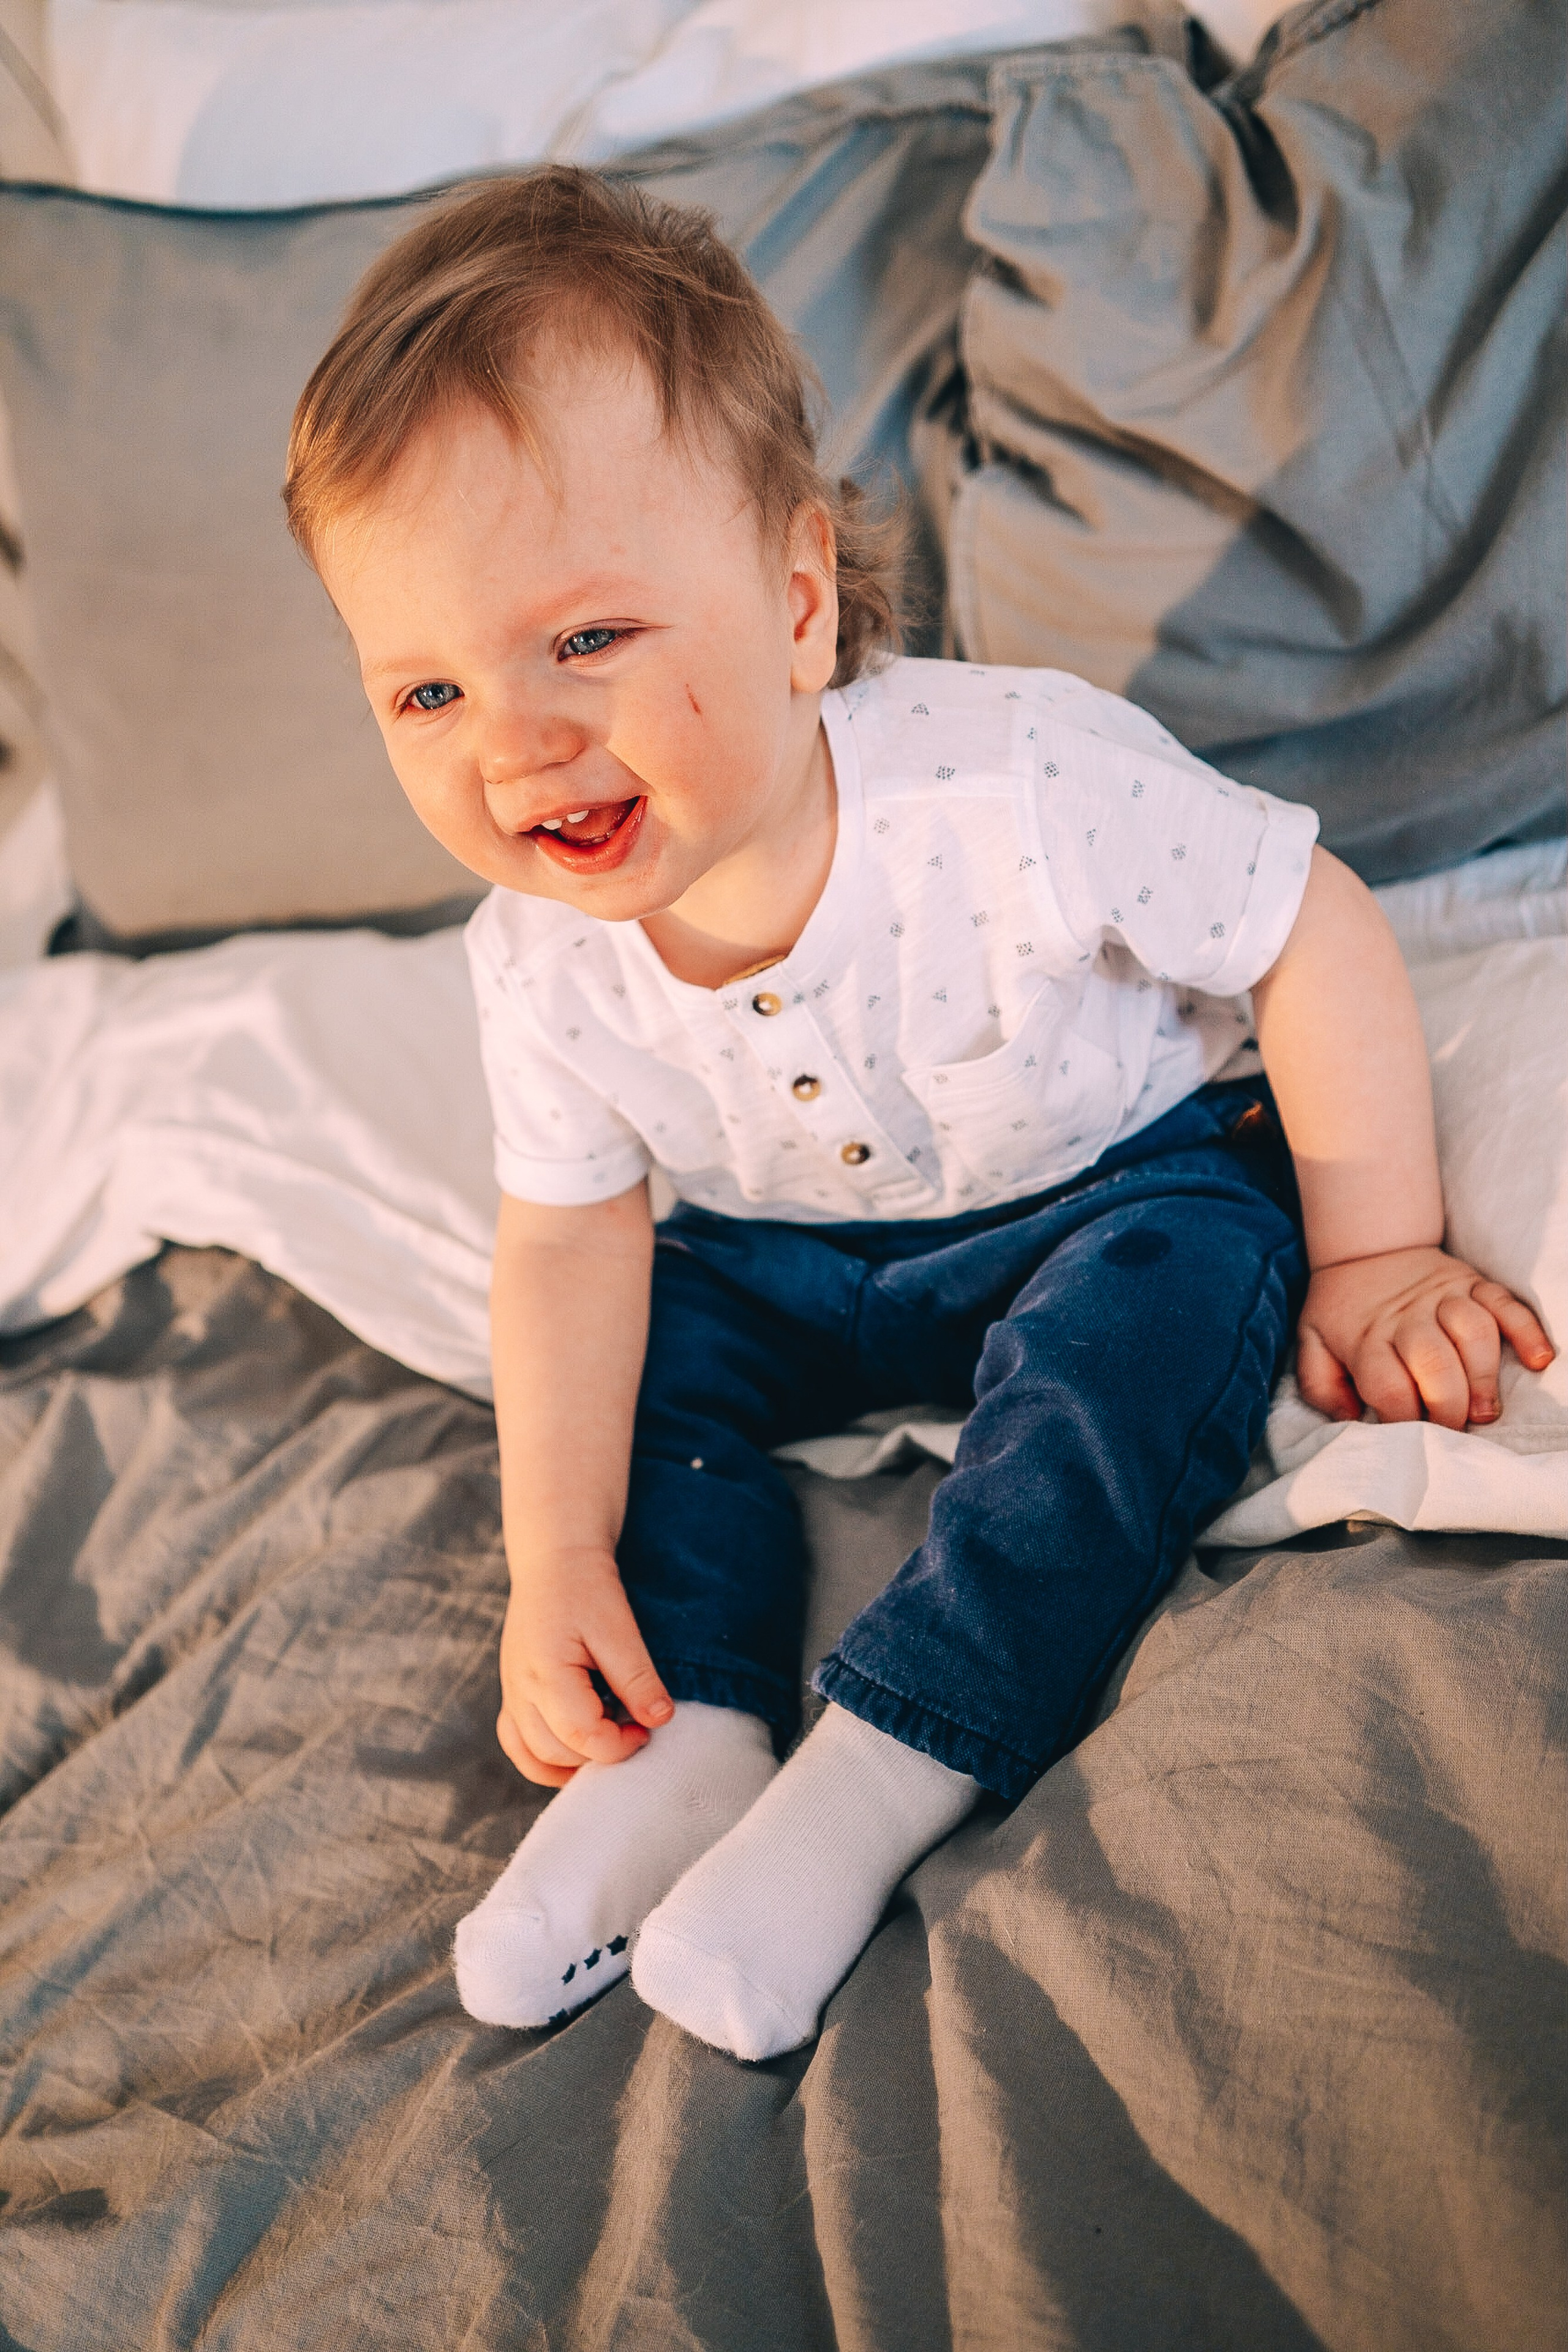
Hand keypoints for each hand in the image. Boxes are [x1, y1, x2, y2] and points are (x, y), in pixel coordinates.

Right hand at [496, 1546, 673, 1786]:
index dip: (619, 1744)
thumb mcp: (618, 1627)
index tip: (646, 1729)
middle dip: (600, 1753)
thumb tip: (659, 1719)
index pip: (580, 1734)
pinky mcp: (513, 1695)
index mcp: (545, 1671)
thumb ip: (636, 1677)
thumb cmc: (586, 1588)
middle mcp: (520, 1689)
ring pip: (533, 1756)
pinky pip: (518, 1745)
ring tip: (608, 1745)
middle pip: (557, 1751)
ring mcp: (512, 1694)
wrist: (554, 1561)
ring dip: (572, 1764)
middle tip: (634, 1731)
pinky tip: (576, 1757)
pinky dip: (544, 1761)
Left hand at [1297, 1246, 1554, 1429]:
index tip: (1411, 1438)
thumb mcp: (1312, 1344)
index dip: (1402, 1418)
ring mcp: (1444, 1296)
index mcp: (1367, 1337)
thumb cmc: (1342, 1310)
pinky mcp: (1473, 1282)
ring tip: (1486, 1410)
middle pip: (1434, 1361)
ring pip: (1474, 1331)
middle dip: (1449, 1405)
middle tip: (1455, 1432)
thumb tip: (1349, 1420)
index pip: (1387, 1384)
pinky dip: (1526, 1329)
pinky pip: (1506, 1302)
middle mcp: (1408, 1316)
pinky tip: (1538, 1359)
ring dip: (1484, 1375)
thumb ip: (1321, 1386)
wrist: (1367, 1247)